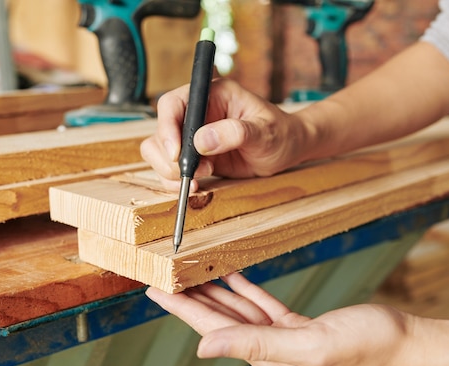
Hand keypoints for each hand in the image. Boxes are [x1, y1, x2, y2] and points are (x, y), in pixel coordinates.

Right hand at [140, 79, 312, 191]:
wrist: (288, 150)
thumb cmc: (281, 132)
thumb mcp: (264, 131)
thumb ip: (235, 133)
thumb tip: (202, 141)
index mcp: (212, 95)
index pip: (173, 104)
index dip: (167, 127)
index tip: (176, 153)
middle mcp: (198, 113)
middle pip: (161, 130)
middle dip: (169, 156)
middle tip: (191, 173)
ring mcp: (193, 135)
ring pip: (159, 151)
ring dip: (170, 171)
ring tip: (197, 180)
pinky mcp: (195, 156)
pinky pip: (170, 168)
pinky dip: (174, 181)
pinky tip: (195, 186)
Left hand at [145, 272, 410, 365]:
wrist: (404, 344)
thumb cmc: (367, 348)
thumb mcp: (309, 347)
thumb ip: (254, 345)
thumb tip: (204, 348)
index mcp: (268, 360)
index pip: (214, 331)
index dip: (183, 309)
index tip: (156, 291)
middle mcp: (271, 353)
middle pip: (221, 321)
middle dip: (191, 300)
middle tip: (164, 279)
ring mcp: (285, 341)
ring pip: (240, 312)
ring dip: (215, 294)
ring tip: (191, 276)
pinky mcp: (300, 328)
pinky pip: (264, 306)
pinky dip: (247, 291)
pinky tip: (232, 278)